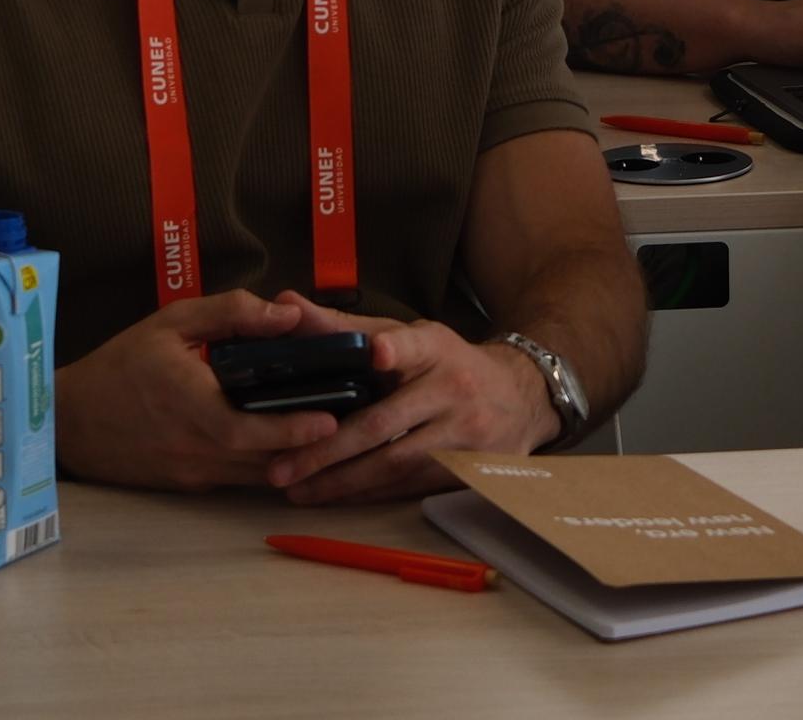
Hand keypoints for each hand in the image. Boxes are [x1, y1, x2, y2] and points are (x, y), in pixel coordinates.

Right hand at [50, 290, 330, 491]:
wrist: (69, 421)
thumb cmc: (121, 365)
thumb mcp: (171, 322)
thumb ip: (230, 314)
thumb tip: (287, 314)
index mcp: (188, 406)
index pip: (247, 431)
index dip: (291, 429)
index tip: (330, 418)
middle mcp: (193, 449)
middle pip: (262, 460)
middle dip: (308, 449)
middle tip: (350, 427)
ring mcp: (191, 473)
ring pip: (255, 475)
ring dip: (292, 461)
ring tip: (333, 437)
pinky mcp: (188, 486)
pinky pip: (238, 478)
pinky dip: (266, 466)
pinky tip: (291, 446)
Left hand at [256, 296, 563, 505]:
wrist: (521, 396)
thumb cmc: (448, 364)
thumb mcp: (410, 336)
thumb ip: (347, 328)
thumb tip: (286, 305)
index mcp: (435, 348)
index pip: (415, 344)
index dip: (396, 348)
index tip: (380, 352)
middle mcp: (452, 388)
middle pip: (385, 424)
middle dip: (328, 450)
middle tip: (281, 469)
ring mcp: (463, 433)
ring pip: (393, 464)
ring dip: (340, 481)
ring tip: (295, 489)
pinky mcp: (467, 468)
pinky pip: (407, 486)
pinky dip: (366, 493)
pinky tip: (333, 496)